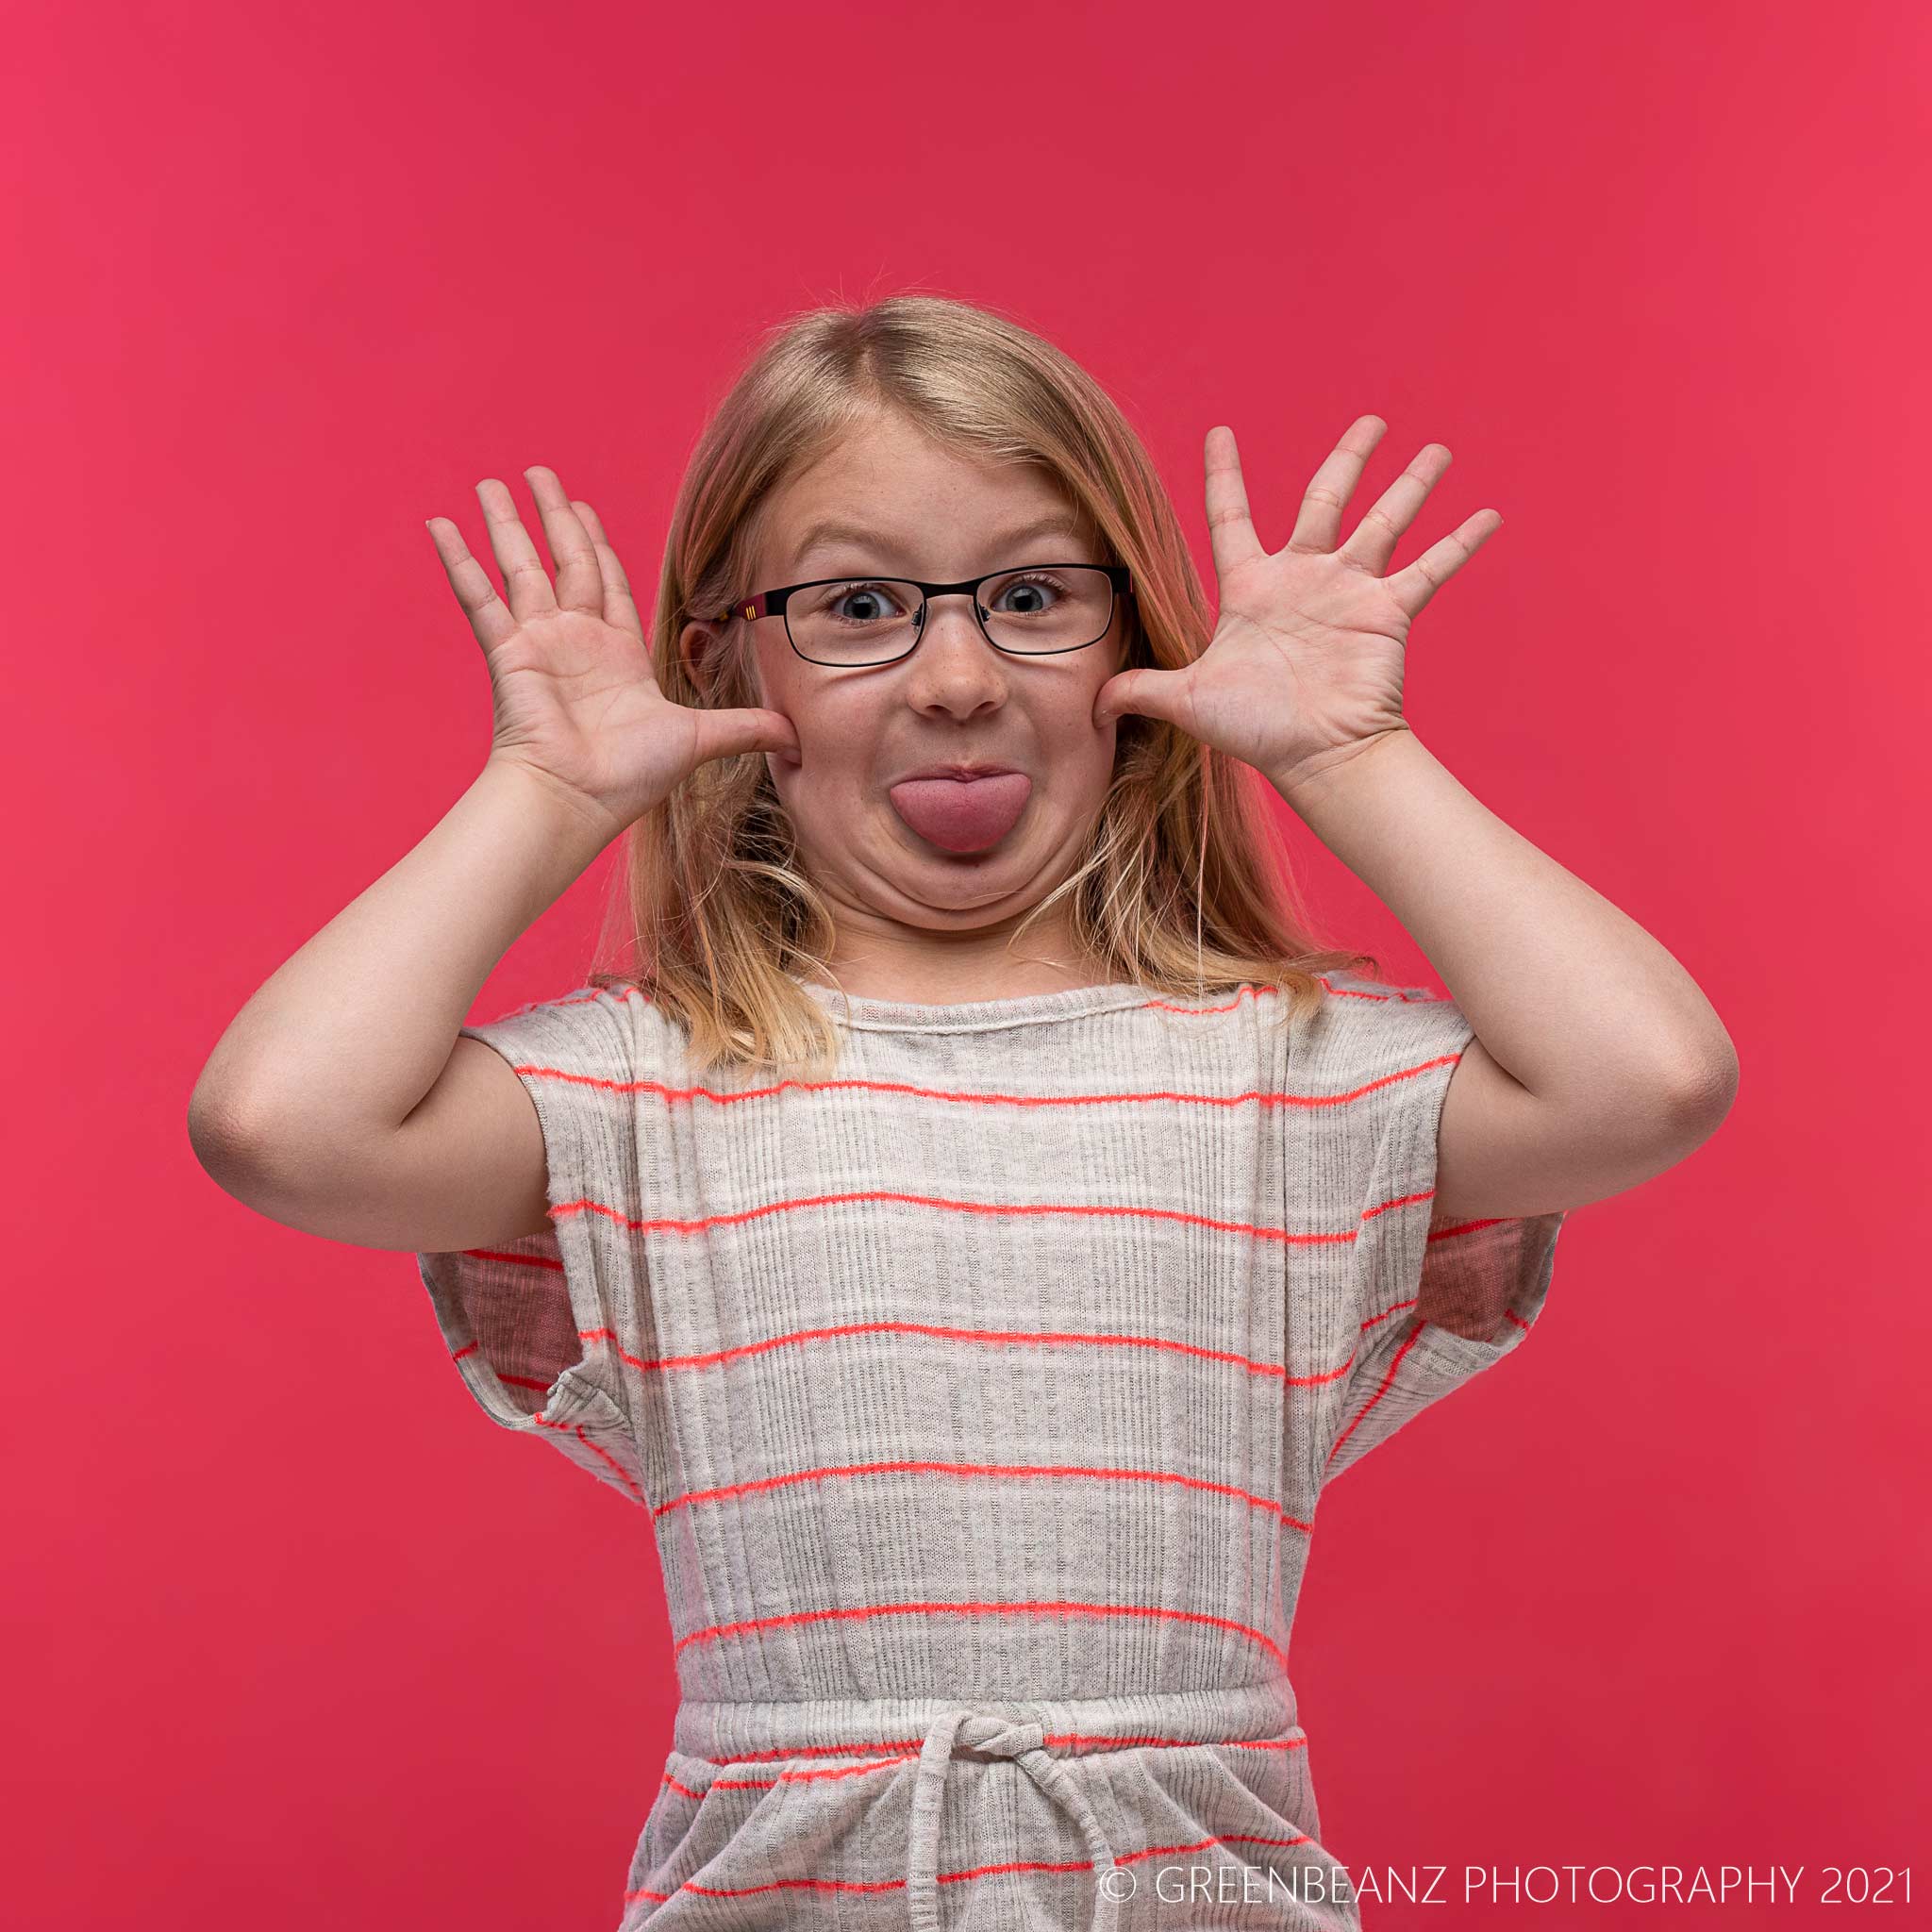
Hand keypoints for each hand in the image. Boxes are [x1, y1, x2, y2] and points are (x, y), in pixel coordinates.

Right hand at [427, 466, 799, 838]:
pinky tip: (440, 524)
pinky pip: (479, 596)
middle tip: (540, 475)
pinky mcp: (509, 650)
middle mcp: (575, 640)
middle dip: (556, 516)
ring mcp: (538, 642)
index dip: (597, 545)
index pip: (606, 583)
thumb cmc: (629, 777)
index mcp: (616, 653)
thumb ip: (745, 727)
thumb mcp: (700, 739)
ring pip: (522, 566)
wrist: (576, 799)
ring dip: (508, 523)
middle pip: (564, 561)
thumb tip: (797, 734)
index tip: (584, 509)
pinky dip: (459, 561)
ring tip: (492, 482)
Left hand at [1092, 418, 1499, 798]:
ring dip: (1411, 484)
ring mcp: (1350, 591)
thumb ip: (1139, 689)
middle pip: (1326, 499)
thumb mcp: (1186, 701)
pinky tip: (1488, 513)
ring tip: (1437, 449)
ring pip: (1385, 520)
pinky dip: (1460, 542)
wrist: (1318, 757)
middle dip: (1349, 458)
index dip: (1224, 474)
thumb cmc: (1255, 730)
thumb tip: (1088, 701)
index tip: (1221, 430)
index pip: (1230, 516)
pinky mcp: (1388, 611)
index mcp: (1252, 587)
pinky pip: (1430, 568)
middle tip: (1371, 422)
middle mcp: (1304, 578)